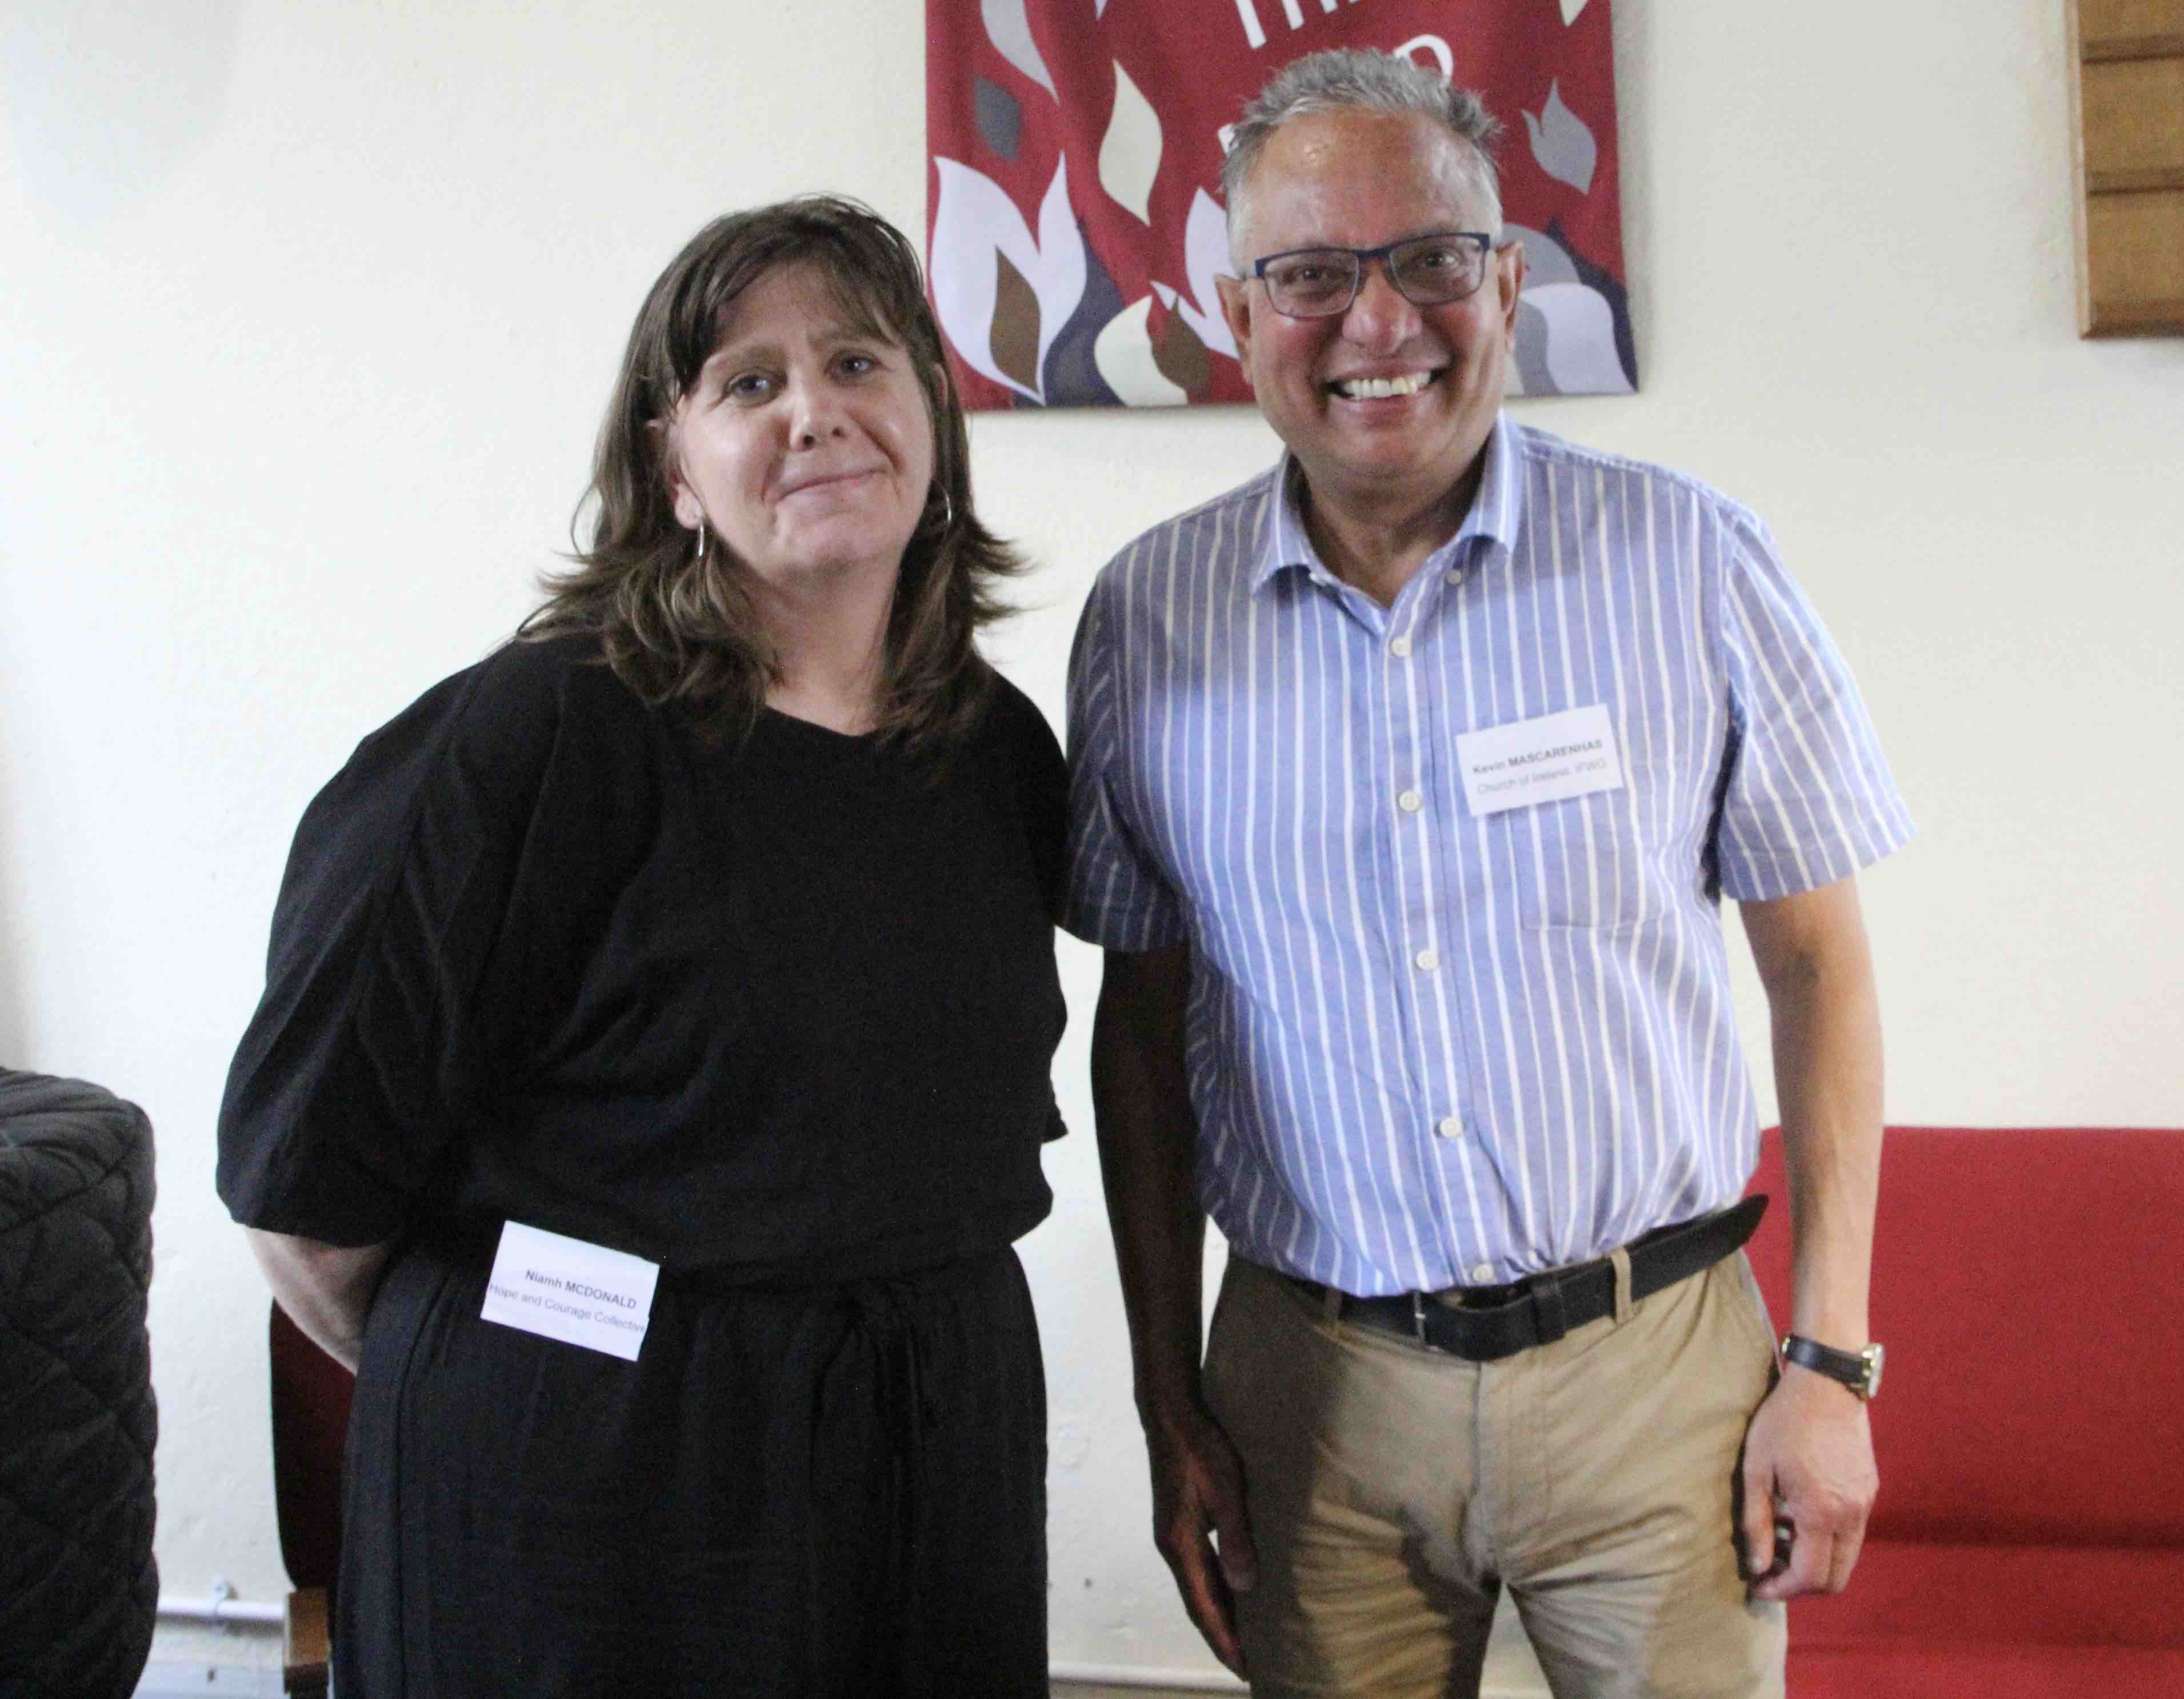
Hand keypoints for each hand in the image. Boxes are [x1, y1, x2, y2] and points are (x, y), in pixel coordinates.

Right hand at [1142, 1396, 1256, 1676]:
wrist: (1171, 1414)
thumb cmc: (1200, 1447)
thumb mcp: (1226, 1489)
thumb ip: (1235, 1538)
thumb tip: (1245, 1587)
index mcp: (1181, 1545)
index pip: (1203, 1607)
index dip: (1225, 1641)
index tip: (1245, 1670)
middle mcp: (1174, 1547)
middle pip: (1199, 1603)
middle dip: (1223, 1636)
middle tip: (1250, 1665)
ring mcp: (1175, 1535)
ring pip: (1200, 1586)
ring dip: (1221, 1614)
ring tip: (1247, 1638)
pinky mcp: (1181, 1522)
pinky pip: (1201, 1567)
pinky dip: (1218, 1588)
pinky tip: (1236, 1591)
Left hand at [1738, 1364, 1877, 1599]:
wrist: (1827, 1384)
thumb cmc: (1783, 1421)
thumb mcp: (1756, 1468)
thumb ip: (1755, 1522)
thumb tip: (1756, 1566)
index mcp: (1821, 1512)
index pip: (1809, 1577)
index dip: (1780, 1589)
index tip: (1756, 1585)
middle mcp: (1851, 1515)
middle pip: (1835, 1579)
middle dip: (1801, 1585)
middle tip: (1769, 1569)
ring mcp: (1865, 1504)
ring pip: (1846, 1559)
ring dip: (1815, 1562)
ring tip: (1779, 1539)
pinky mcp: (1870, 1492)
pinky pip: (1852, 1534)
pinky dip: (1828, 1540)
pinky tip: (1798, 1517)